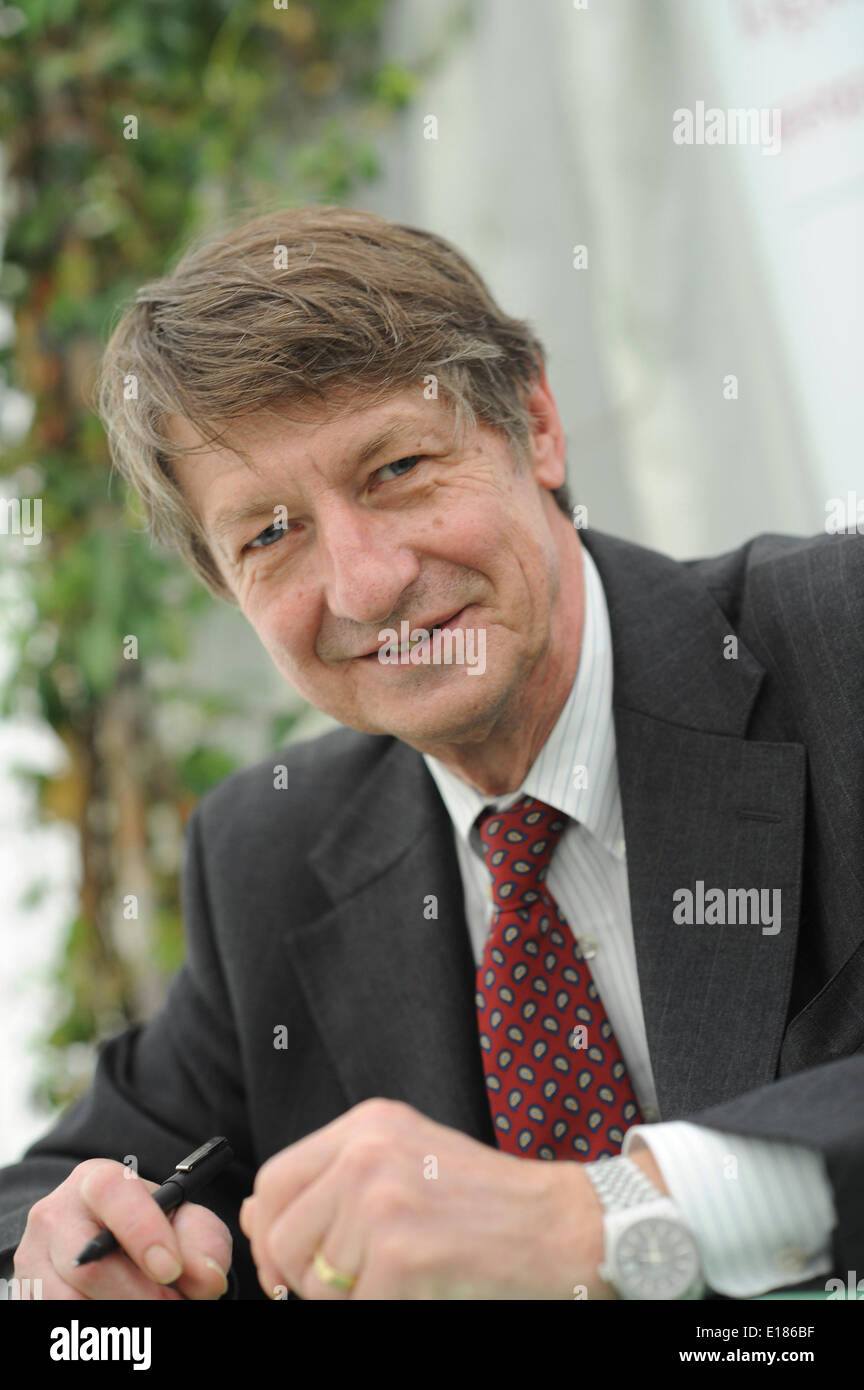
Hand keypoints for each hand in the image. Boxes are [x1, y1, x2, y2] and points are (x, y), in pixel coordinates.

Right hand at [13, 1158, 232, 1299]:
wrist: (102, 1244)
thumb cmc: (149, 1227)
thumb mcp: (181, 1221)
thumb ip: (203, 1241)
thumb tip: (208, 1277)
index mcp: (97, 1181)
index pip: (112, 1193)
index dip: (142, 1230)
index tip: (171, 1268)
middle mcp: (55, 1215)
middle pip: (89, 1265)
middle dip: (139, 1295)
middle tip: (173, 1303)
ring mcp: (33, 1258)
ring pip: (71, 1302)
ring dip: (119, 1316)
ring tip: (151, 1308)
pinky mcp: (26, 1293)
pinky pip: (59, 1318)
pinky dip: (96, 1330)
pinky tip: (120, 1319)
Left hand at [239, 1097, 618, 1299]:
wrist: (565, 1226)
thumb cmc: (487, 1206)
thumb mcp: (406, 1166)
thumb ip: (333, 1185)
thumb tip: (255, 1216)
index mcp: (367, 1125)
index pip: (273, 1181)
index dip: (273, 1234)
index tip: (292, 1268)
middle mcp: (367, 1151)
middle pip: (282, 1236)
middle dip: (305, 1280)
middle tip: (355, 1288)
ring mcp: (383, 1199)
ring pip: (315, 1283)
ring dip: (352, 1300)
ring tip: (407, 1280)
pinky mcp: (403, 1252)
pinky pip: (356, 1310)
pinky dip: (384, 1313)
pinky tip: (424, 1293)